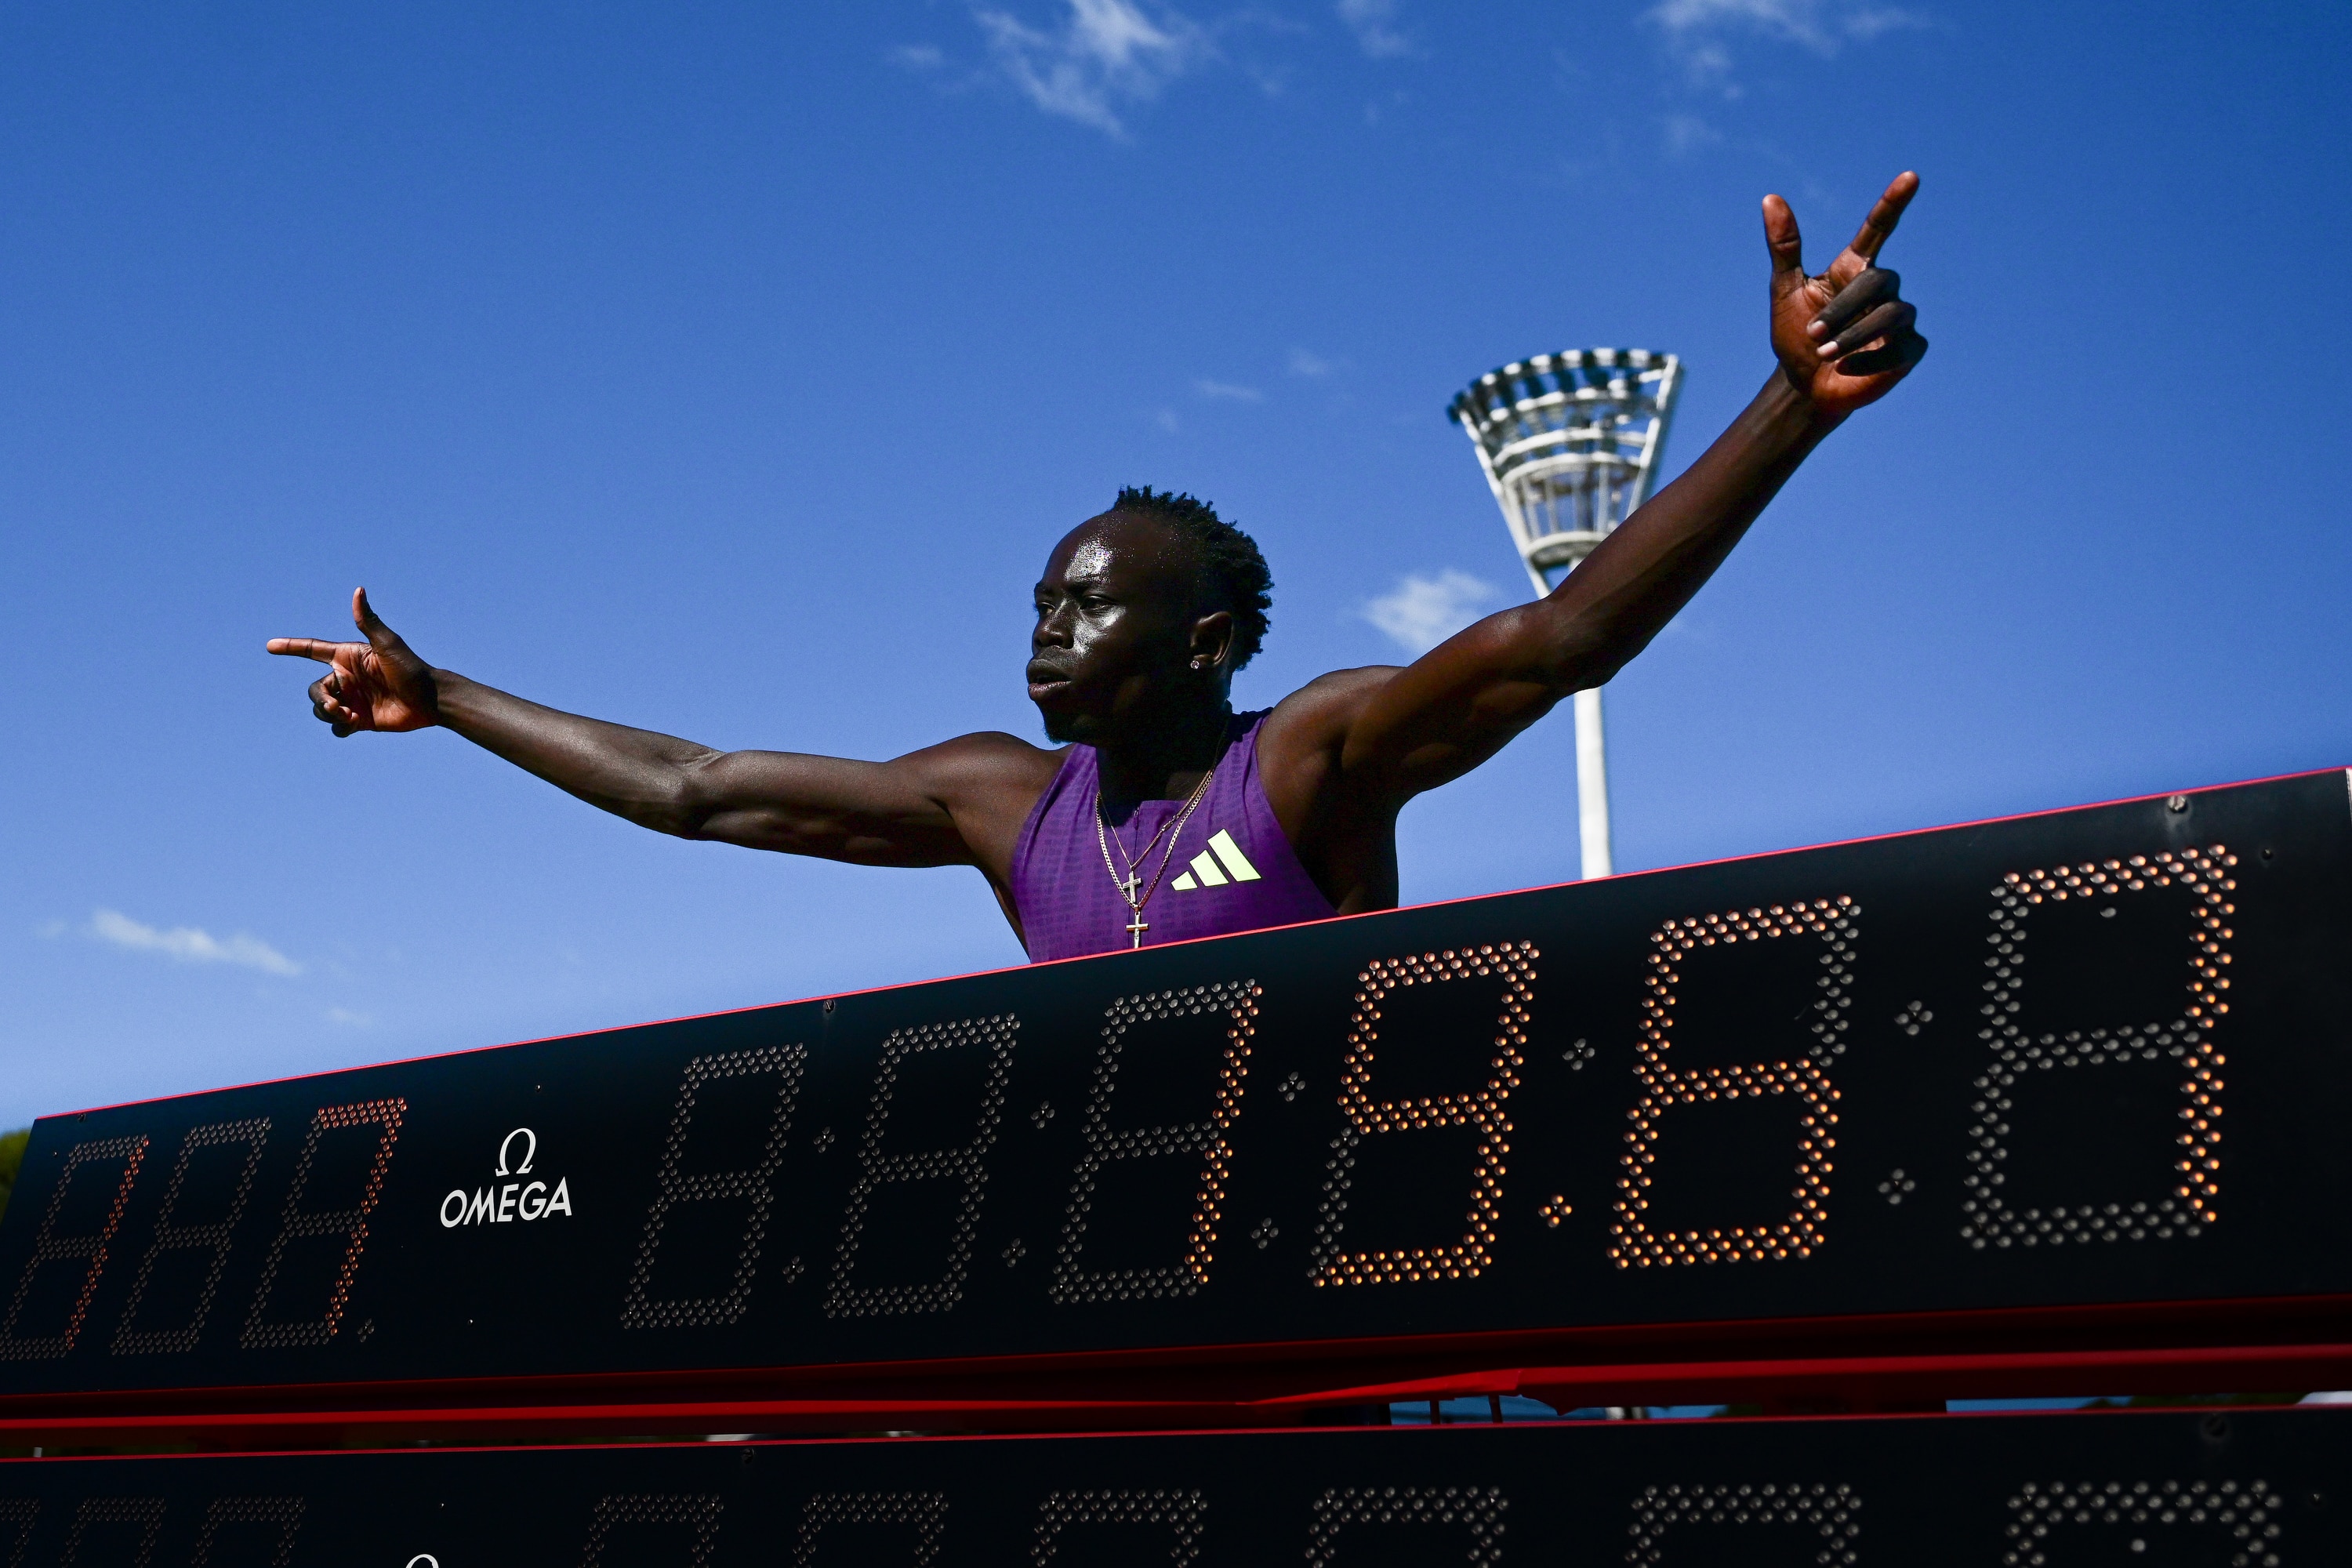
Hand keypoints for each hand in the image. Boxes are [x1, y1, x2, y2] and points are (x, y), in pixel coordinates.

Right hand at [266, 588, 439, 735]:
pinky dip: (340, 727)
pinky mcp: (359, 720)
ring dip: (330, 714)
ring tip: (350, 715)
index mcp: (347, 657)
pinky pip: (336, 727)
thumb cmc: (411, 669)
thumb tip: (358, 591)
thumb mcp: (388, 644)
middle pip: (314, 690)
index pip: (311, 649)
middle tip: (338, 707)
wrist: (429, 700)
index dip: (290, 647)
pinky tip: (354, 723)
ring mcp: (352, 699)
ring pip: (321, 710)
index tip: (269, 646)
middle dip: (320, 700)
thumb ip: (368, 621)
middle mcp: (346, 678)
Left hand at [1766, 171, 1928, 417]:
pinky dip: (1870, 359)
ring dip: (1854, 334)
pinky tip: (1848, 368)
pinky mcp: (1910, 349)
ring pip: (1893, 312)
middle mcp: (1882, 288)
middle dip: (1843, 310)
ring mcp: (1900, 318)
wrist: (1804, 386)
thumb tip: (1770, 198)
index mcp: (1854, 268)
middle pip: (1878, 280)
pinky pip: (1902, 347)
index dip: (1893, 203)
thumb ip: (1784, 247)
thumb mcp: (1785, 292)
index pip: (1878, 228)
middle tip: (1814, 335)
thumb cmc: (1796, 338)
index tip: (1910, 177)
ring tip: (1826, 354)